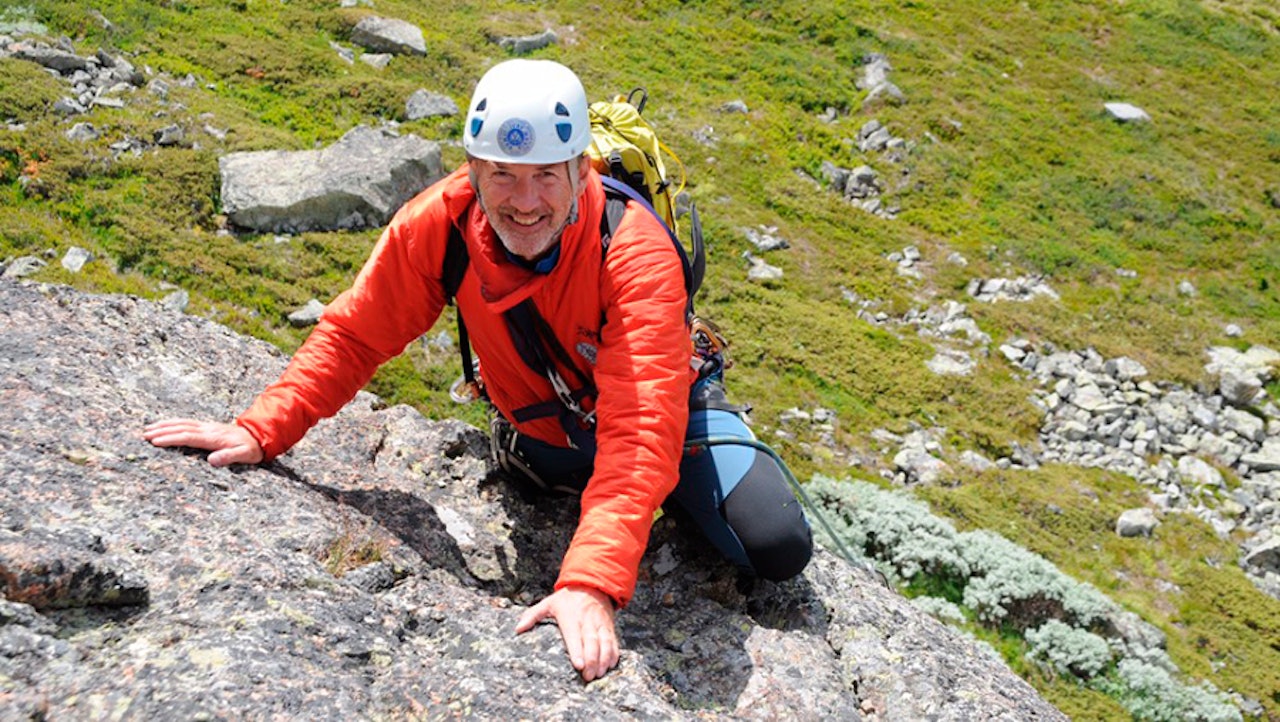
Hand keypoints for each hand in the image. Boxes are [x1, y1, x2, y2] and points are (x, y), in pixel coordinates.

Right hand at [143, 418, 263, 466]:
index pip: (188, 437)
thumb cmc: (251, 449)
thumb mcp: (245, 455)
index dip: (171, 439)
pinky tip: (165, 425)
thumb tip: (212, 460)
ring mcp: (207, 427)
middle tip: (144, 435)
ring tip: (148, 428)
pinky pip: (187, 423)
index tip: (156, 442)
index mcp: (214, 438)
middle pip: (181, 428)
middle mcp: (208, 430)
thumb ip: (229, 457)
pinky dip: (174, 422)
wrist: (260, 436)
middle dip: (162, 431)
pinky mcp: (207, 427)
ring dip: (165, 425)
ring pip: (183, 423)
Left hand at [515, 585, 618, 681]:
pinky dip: (613, 653)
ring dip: (603, 659)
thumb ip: (533, 615)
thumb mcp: (548, 602)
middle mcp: (587, 621)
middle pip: (591, 642)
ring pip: (604, 642)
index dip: (577, 651)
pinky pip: (613, 641)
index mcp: (571, 617)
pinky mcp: (609, 627)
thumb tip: (518, 629)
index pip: (574, 635)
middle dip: (591, 660)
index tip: (578, 665)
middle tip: (588, 676)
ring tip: (599, 673)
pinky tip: (610, 665)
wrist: (593, 584)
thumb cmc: (567, 598)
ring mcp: (600, 624)